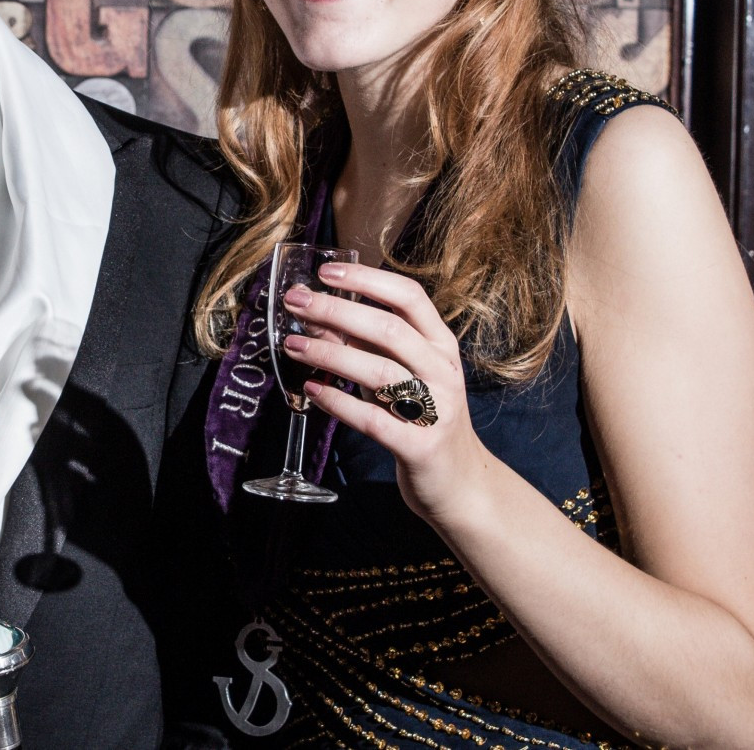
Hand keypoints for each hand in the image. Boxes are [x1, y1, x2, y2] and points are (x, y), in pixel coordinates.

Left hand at [278, 262, 490, 524]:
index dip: (367, 279)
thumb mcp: (400, 372)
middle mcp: (442, 371)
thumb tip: (315, 317)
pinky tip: (311, 390)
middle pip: (389, 329)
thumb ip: (364, 345)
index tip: (326, 271)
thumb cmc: (422, 416)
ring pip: (379, 371)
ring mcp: (436, 408)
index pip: (409, 296)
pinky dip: (338, 402)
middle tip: (295, 303)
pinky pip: (373, 419)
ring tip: (293, 345)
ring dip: (329, 354)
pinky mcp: (420, 446)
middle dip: (336, 311)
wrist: (460, 483)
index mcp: (441, 344)